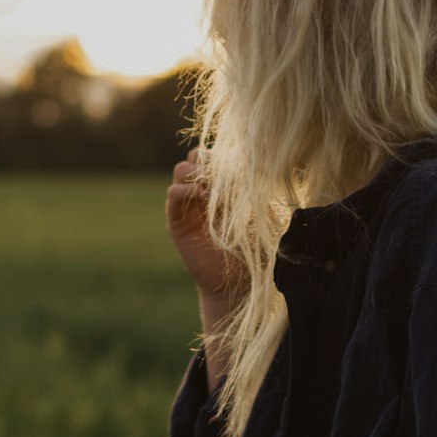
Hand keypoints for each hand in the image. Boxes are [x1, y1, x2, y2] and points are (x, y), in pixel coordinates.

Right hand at [166, 147, 246, 297]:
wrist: (239, 281)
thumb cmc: (257, 249)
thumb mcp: (263, 214)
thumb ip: (255, 188)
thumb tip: (255, 161)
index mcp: (227, 186)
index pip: (218, 154)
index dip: (224, 156)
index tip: (238, 169)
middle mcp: (206, 191)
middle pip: (196, 156)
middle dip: (207, 159)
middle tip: (220, 175)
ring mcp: (190, 204)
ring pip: (182, 169)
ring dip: (195, 172)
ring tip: (210, 188)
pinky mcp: (177, 220)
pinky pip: (173, 193)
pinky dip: (184, 189)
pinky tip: (200, 198)